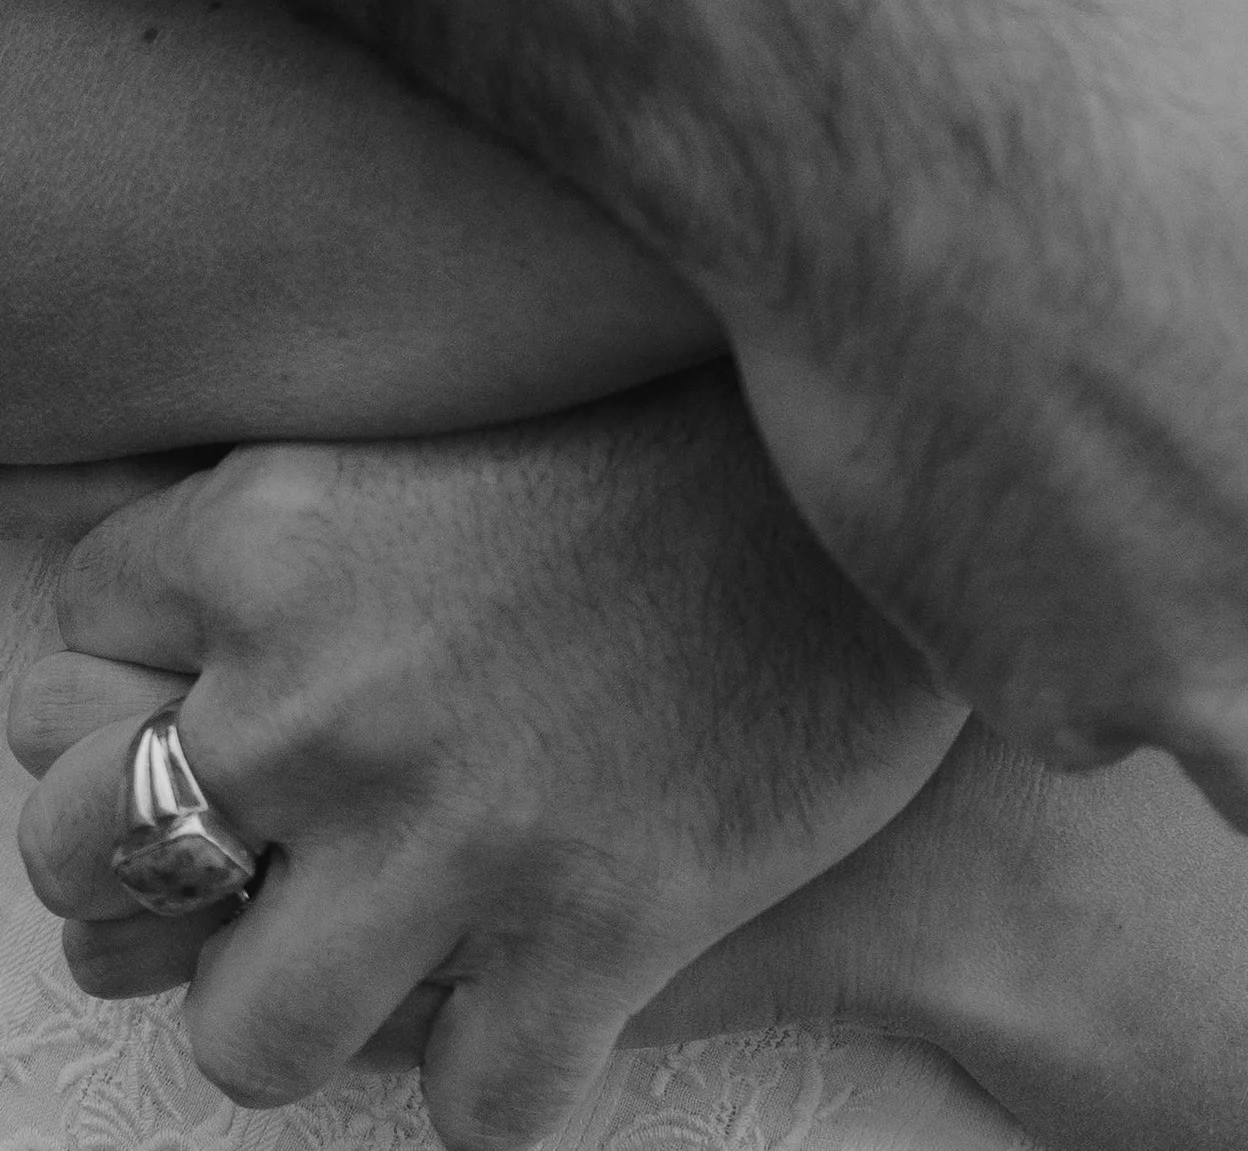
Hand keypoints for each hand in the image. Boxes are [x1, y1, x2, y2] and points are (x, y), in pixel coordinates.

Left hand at [9, 370, 963, 1150]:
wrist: (931, 489)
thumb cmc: (721, 425)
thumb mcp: (478, 398)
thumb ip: (328, 485)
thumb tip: (202, 559)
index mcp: (284, 519)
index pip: (73, 625)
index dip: (142, 663)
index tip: (225, 668)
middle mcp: (324, 685)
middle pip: (79, 847)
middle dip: (163, 861)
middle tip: (276, 835)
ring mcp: (450, 828)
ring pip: (243, 1033)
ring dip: (314, 1007)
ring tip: (405, 945)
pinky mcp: (591, 935)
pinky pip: (471, 1110)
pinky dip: (516, 1073)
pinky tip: (563, 990)